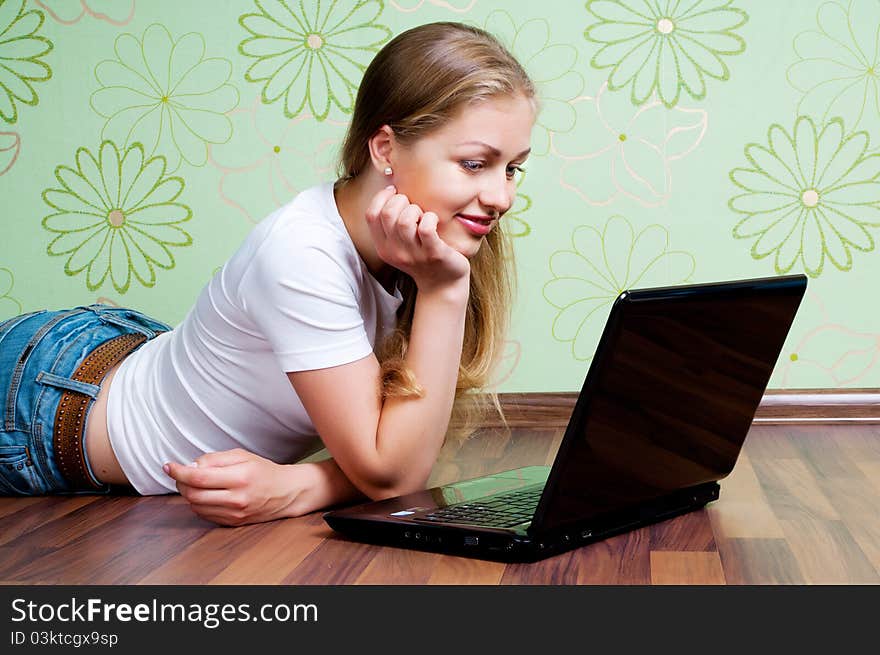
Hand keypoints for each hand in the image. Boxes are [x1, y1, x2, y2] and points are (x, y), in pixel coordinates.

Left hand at [164, 449, 312, 525]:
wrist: (286, 493)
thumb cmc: (264, 471)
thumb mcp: (242, 456)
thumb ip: (215, 459)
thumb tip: (191, 466)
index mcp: (240, 477)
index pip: (199, 477)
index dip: (179, 471)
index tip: (169, 466)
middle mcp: (237, 498)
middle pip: (193, 494)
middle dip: (181, 482)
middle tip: (181, 473)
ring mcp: (235, 514)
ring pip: (196, 506)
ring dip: (189, 494)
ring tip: (196, 483)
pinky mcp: (233, 523)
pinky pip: (205, 515)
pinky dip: (199, 504)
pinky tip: (206, 494)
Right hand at [365, 185, 469, 293]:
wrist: (442, 285)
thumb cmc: (423, 257)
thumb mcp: (401, 244)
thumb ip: (392, 223)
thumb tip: (392, 186)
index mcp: (383, 247)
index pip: (371, 214)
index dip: (381, 197)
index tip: (396, 193)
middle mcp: (395, 252)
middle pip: (388, 213)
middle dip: (402, 201)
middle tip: (413, 207)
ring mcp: (414, 254)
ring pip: (405, 220)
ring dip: (416, 210)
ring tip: (423, 216)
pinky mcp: (433, 254)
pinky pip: (426, 228)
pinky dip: (430, 218)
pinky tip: (434, 221)